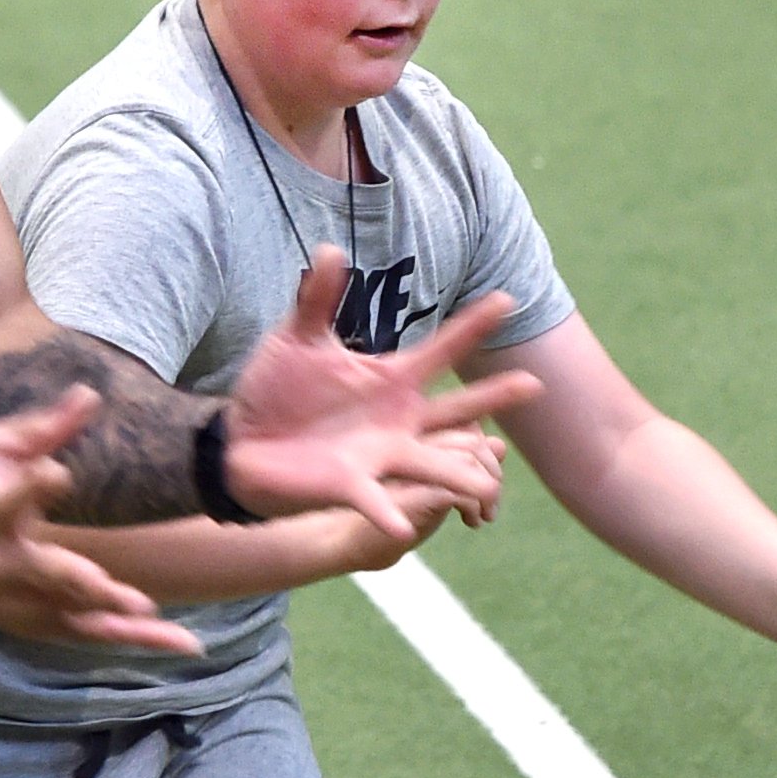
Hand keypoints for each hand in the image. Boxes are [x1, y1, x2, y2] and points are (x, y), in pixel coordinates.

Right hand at [0, 387, 201, 654]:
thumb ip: (44, 426)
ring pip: (75, 620)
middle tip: (133, 599)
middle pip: (45, 576)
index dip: (33, 486)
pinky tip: (185, 644)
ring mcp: (16, 603)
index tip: (57, 473)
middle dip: (86, 587)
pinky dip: (135, 640)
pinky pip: (90, 634)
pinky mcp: (36, 623)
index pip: (8, 499)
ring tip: (179, 637)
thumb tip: (90, 395)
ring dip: (127, 627)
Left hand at [225, 249, 540, 539]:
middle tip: (534, 384)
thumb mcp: (297, 337)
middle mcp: (398, 420)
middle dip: (494, 398)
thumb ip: (317, 298)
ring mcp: (381, 455)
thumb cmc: (277, 388)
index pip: (442, 349)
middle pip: (457, 410)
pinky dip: (390, 514)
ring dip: (460, 477)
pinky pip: (377, 503)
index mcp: (391, 380)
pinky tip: (404, 529)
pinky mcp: (351, 486)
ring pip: (435, 467)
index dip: (474, 325)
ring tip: (489, 485)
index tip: (508, 298)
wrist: (242, 441)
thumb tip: (330, 248)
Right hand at [414, 425, 505, 527]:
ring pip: (469, 460)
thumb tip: (500, 444)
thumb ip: (467, 461)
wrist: (367, 543)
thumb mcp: (443, 483)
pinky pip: (460, 490)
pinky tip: (472, 522)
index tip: (487, 479)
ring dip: (489, 492)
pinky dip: (475, 507)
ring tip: (486, 515)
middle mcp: (410, 443)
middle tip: (491, 503)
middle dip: (493, 472)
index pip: (466, 425)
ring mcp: (408, 464)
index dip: (486, 450)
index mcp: (417, 434)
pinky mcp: (410, 492)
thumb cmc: (410, 509)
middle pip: (472, 441)